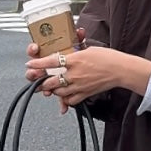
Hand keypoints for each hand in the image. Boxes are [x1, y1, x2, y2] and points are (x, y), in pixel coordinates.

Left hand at [25, 36, 150, 113]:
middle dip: (42, 82)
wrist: (120, 69)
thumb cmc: (108, 57)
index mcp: (75, 60)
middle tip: (38, 80)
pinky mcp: (85, 93)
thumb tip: (67, 54)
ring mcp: (79, 85)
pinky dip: (65, 99)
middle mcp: (75, 74)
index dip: (38, 64)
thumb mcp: (88, 50)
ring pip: (59, 92)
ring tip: (50, 87)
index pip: (51, 62)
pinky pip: (70, 100)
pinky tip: (64, 96)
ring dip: (52, 90)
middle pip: (51, 81)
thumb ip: (75, 53)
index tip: (30, 64)